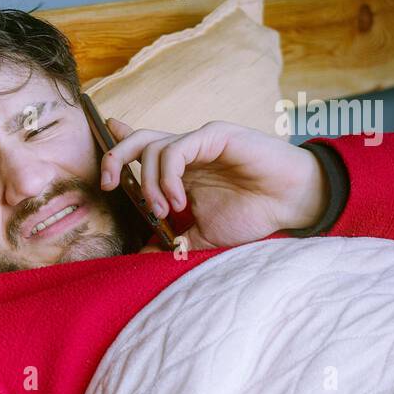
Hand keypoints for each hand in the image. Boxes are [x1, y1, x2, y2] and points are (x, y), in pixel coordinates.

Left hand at [99, 119, 328, 250]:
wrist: (293, 204)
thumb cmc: (253, 215)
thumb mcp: (203, 236)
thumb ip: (174, 242)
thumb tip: (139, 258)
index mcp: (180, 170)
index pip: (141, 149)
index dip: (117, 144)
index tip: (100, 149)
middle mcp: (186, 151)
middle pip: (137, 139)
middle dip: (114, 157)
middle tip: (108, 185)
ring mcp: (200, 141)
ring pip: (152, 146)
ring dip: (149, 183)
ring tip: (165, 211)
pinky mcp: (216, 135)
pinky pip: (177, 148)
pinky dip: (168, 176)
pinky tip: (178, 201)